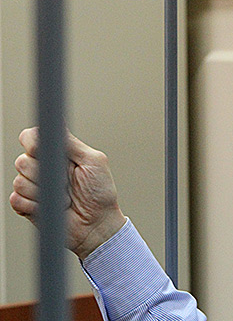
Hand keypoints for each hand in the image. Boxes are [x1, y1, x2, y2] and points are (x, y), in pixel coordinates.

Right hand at [9, 127, 126, 258]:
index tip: (42, 152)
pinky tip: (52, 207)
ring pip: (19, 181)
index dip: (32, 143)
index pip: (30, 138)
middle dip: (44, 172)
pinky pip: (17, 199)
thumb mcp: (93, 161)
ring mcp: (33, 186)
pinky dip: (35, 205)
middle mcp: (42, 167)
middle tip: (67, 182)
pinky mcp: (27, 205)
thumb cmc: (100, 194)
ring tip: (64, 197)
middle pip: (22, 160)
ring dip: (44, 191)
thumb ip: (71, 143)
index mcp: (58, 154)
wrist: (97, 224)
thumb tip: (57, 123)